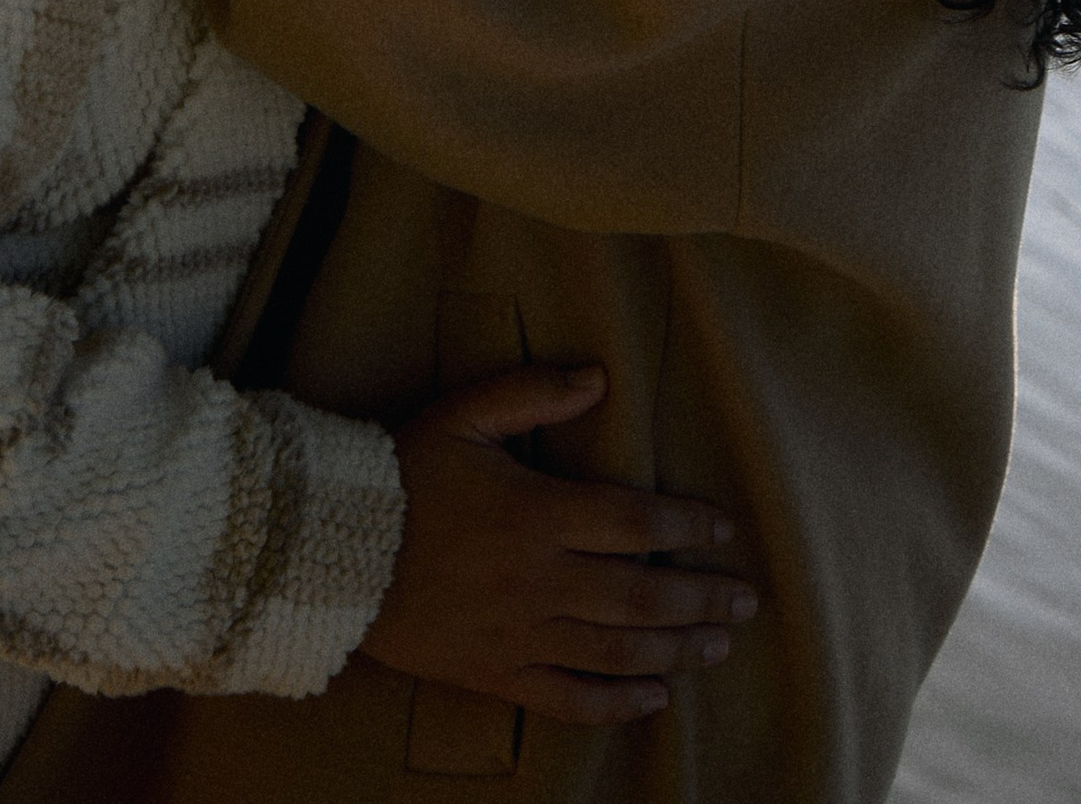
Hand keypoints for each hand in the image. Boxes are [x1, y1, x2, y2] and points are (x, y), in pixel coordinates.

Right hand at [364, 365, 754, 727]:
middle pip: (640, 596)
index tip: (725, 531)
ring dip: (675, 651)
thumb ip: (532, 391)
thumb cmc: (403, 473)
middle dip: (701, 598)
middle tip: (746, 600)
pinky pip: (567, 700)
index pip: (635, 523)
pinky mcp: (496, 673)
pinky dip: (615, 704)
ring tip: (717, 646)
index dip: (688, 527)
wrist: (334, 551)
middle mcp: (538, 580)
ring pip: (616, 652)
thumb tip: (598, 376)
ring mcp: (519, 634)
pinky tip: (652, 698)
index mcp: (536, 513)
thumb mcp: (463, 414)